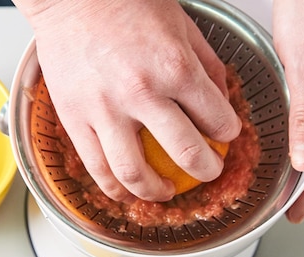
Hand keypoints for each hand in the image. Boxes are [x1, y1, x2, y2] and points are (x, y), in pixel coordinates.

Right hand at [13, 0, 240, 202]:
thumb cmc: (124, 3)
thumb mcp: (182, 25)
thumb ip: (206, 65)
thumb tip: (221, 99)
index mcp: (175, 66)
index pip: (218, 119)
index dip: (228, 134)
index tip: (225, 136)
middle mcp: (142, 93)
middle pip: (186, 154)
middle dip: (207, 170)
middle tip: (208, 170)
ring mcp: (105, 110)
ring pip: (135, 174)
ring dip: (157, 192)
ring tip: (165, 191)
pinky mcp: (75, 119)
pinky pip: (97, 167)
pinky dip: (115, 189)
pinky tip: (126, 192)